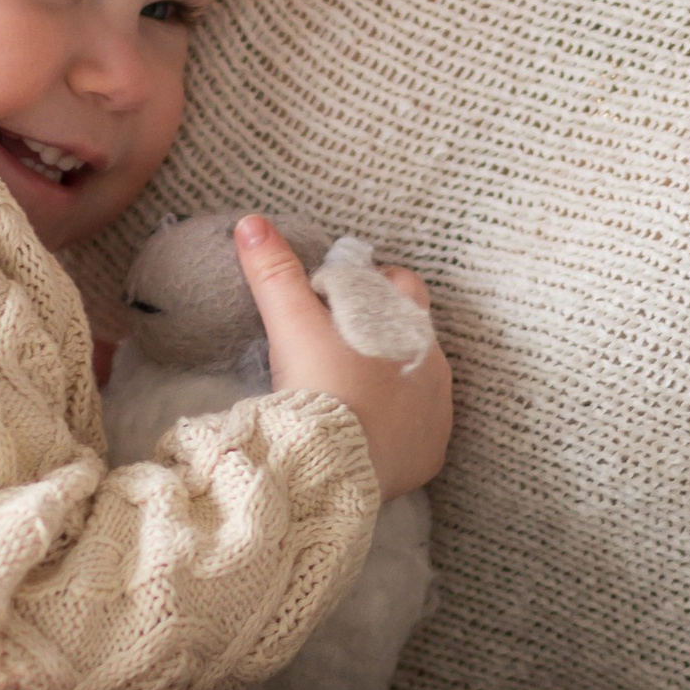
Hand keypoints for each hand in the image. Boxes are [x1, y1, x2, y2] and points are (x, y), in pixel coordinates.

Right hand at [236, 215, 449, 496]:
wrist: (333, 466)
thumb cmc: (321, 387)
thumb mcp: (292, 324)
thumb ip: (274, 272)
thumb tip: (252, 223)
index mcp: (411, 326)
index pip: (401, 284)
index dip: (366, 286)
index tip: (332, 302)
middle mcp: (436, 368)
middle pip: (409, 333)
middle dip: (376, 333)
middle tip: (331, 344)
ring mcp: (437, 415)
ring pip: (416, 382)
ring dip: (387, 379)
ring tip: (343, 388)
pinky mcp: (429, 455)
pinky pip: (418, 431)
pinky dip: (394, 426)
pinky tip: (362, 429)